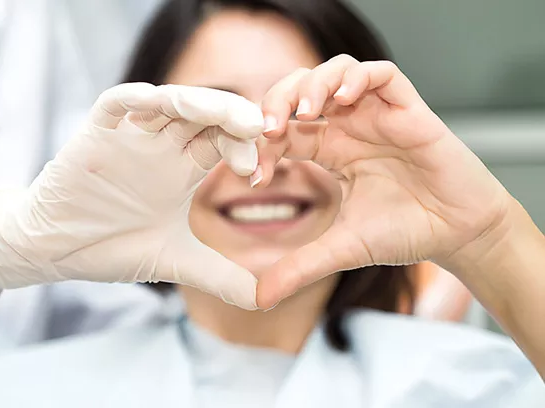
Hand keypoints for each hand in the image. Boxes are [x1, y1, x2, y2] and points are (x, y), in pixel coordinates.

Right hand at [0, 83, 262, 309]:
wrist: (55, 250)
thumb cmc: (111, 247)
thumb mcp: (175, 262)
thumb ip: (220, 277)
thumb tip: (265, 300)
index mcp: (183, 169)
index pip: (222, 142)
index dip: (243, 149)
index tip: (255, 173)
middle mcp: (161, 147)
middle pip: (203, 116)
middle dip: (232, 117)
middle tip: (258, 128)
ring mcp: (129, 138)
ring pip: (168, 103)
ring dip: (198, 102)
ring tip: (227, 115)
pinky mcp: (94, 135)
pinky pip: (114, 105)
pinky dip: (133, 99)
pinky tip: (156, 101)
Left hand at [255, 55, 512, 308]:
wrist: (457, 233)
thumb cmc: (404, 232)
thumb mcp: (341, 249)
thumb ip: (300, 267)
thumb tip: (259, 299)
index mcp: (329, 151)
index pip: (283, 131)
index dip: (262, 144)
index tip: (255, 174)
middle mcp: (349, 127)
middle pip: (301, 90)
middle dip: (277, 101)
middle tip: (268, 128)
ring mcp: (377, 115)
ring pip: (336, 71)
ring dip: (313, 84)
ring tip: (305, 112)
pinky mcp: (408, 110)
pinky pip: (381, 74)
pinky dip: (357, 78)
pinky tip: (344, 100)